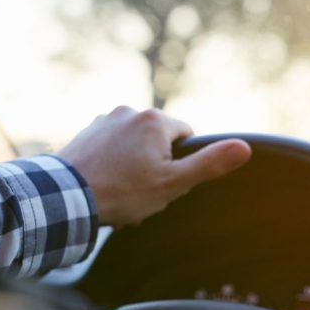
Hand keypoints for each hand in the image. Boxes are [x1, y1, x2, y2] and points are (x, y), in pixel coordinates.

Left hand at [58, 106, 251, 226]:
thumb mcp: (173, 183)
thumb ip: (209, 164)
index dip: (181, 164)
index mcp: (155, 120)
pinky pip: (112, 148)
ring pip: (135, 146)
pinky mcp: (87, 132)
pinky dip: (113, 166)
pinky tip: (105, 186)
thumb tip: (245, 147)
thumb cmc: (122, 192)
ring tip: (121, 193)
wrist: (65, 198)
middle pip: (160, 142)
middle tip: (142, 193)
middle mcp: (129, 111)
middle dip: (156, 166)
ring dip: (134, 167)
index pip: (187, 137)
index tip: (165, 182)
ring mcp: (105, 120)